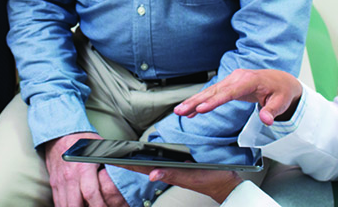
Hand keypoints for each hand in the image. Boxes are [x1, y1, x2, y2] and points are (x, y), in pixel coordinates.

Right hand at [45, 132, 128, 206]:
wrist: (60, 134)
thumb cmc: (81, 140)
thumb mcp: (98, 148)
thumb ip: (110, 160)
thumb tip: (127, 165)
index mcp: (83, 167)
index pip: (91, 194)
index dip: (99, 206)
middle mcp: (70, 176)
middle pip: (75, 204)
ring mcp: (60, 181)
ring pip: (65, 205)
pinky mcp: (54, 184)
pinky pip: (58, 201)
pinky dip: (66, 206)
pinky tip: (75, 206)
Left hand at [118, 164, 242, 203]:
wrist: (227, 183)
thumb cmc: (211, 180)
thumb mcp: (190, 176)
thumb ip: (172, 174)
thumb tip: (152, 174)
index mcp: (168, 173)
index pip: (143, 167)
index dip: (127, 162)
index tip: (111, 158)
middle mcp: (169, 171)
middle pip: (144, 165)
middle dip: (127, 160)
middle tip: (110, 155)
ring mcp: (175, 170)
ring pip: (151, 164)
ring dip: (137, 159)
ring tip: (122, 156)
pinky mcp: (182, 167)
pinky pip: (162, 163)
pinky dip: (151, 159)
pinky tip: (147, 159)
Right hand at [174, 69, 302, 125]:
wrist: (280, 80)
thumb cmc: (280, 91)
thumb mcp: (281, 102)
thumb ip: (272, 111)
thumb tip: (266, 119)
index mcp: (249, 80)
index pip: (229, 92)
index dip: (214, 101)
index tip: (201, 109)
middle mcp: (237, 78)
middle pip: (214, 91)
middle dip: (196, 101)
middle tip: (181, 110)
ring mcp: (232, 80)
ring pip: (210, 91)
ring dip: (194, 101)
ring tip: (180, 110)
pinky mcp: (229, 85)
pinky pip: (213, 93)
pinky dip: (201, 101)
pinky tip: (191, 109)